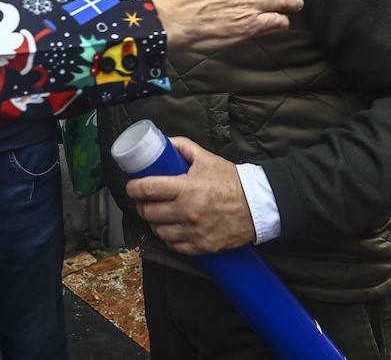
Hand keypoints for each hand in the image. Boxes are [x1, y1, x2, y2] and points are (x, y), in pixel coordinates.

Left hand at [124, 136, 256, 253]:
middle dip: (142, 205)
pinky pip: (175, 246)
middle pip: (149, 212)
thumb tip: (163, 143)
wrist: (259, 205)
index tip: (131, 186)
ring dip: (154, 222)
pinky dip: (169, 238)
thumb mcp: (206, 158)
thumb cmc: (233, 182)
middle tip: (144, 200)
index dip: (133, 188)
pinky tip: (171, 228)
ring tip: (157, 214)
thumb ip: (182, 147)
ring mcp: (194, 232)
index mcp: (187, 188)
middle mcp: (188, 212)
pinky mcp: (203, 247)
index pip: (148, 189)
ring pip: (159, 231)